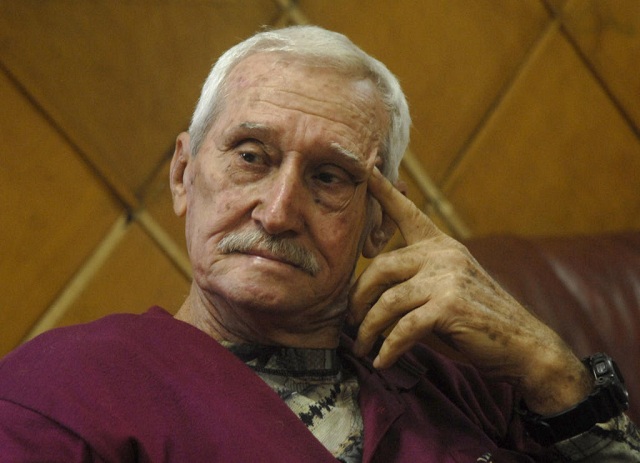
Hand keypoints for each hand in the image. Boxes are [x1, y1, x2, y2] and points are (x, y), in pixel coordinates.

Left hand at [348, 168, 591, 414]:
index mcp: (441, 245)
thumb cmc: (478, 319)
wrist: (524, 345)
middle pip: (380, 267)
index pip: (408, 213)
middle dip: (359, 298)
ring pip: (387, 301)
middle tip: (349, 321)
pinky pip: (403, 328)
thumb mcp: (446, 289)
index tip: (366, 168)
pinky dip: (388, 348)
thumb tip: (367, 295)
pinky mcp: (449, 306)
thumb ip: (415, 281)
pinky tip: (382, 361)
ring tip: (361, 346)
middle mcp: (443, 254)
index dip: (384, 191)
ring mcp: (447, 278)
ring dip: (368, 329)